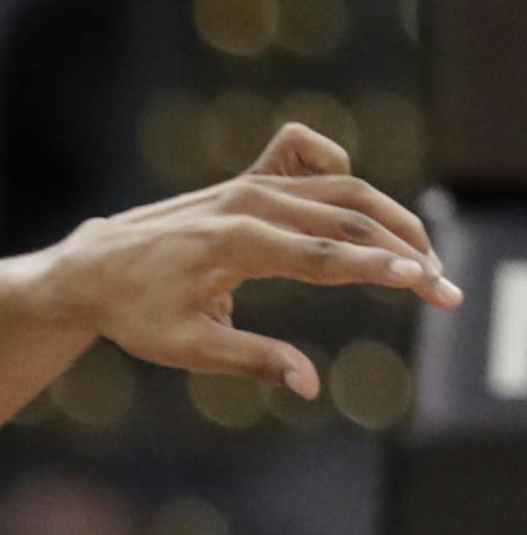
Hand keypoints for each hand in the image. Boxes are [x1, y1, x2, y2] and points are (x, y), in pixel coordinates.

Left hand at [49, 125, 460, 398]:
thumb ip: (252, 360)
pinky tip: (353, 194)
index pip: (322, 255)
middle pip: (343, 217)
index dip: (378, 269)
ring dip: (387, 217)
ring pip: (336, 188)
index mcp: (231, 244)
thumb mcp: (186, 347)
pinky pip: (297, 152)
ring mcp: (243, 185)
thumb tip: (309, 383)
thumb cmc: (135, 313)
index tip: (426, 283)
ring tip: (422, 258)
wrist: (90, 269)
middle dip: (401, 249)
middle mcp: (243, 204)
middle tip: (443, 289)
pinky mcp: (241, 181)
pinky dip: (333, 163)